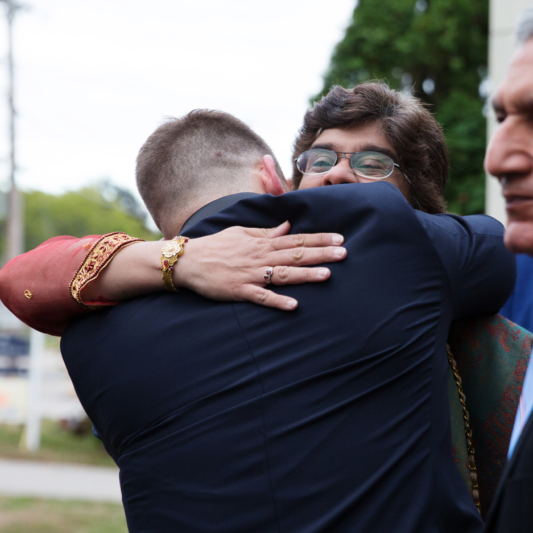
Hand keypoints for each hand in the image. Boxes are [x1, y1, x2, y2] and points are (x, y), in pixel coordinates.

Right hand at [175, 221, 345, 309]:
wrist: (188, 261)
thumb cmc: (215, 246)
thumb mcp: (241, 233)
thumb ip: (266, 232)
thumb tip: (288, 227)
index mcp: (262, 243)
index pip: (296, 240)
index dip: (319, 239)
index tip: (339, 239)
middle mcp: (260, 257)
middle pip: (296, 255)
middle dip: (321, 254)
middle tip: (344, 253)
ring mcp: (251, 274)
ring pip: (284, 274)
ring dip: (306, 275)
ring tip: (327, 275)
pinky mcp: (240, 291)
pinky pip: (262, 297)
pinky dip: (278, 301)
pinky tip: (294, 305)